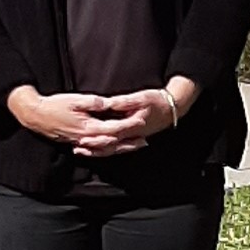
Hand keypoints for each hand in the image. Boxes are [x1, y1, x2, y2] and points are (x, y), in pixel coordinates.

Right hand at [7, 88, 144, 155]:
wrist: (35, 116)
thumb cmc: (54, 106)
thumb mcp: (75, 100)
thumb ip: (94, 103)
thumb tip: (109, 103)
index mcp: (88, 127)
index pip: (114, 129)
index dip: (129, 125)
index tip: (142, 121)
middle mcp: (86, 138)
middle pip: (112, 144)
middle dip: (129, 142)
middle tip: (145, 141)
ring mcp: (80, 142)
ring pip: (104, 150)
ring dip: (120, 149)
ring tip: (134, 146)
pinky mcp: (75, 143)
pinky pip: (95, 151)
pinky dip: (106, 151)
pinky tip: (112, 150)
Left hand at [81, 77, 202, 157]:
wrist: (172, 108)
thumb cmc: (157, 101)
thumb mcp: (141, 97)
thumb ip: (123, 102)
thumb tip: (107, 103)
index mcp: (132, 125)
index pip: (111, 133)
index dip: (96, 135)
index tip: (82, 135)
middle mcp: (131, 135)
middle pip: (109, 145)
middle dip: (93, 147)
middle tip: (77, 147)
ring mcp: (133, 138)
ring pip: (113, 149)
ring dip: (97, 151)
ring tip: (82, 151)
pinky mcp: (134, 138)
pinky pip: (118, 148)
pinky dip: (106, 150)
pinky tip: (97, 149)